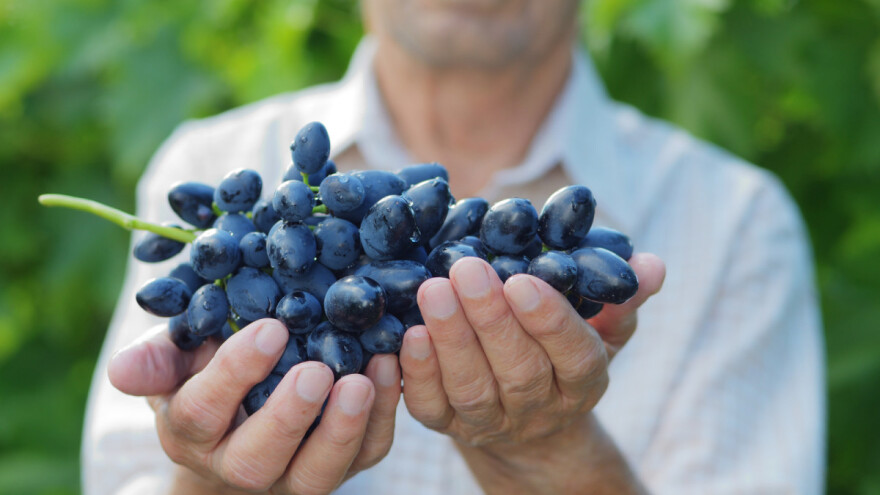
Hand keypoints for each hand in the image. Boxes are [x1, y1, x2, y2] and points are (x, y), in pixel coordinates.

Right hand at [108, 319, 400, 494]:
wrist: (244, 413)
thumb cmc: (206, 373)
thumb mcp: (176, 359)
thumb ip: (155, 360)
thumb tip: (122, 371)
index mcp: (194, 431)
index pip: (203, 413)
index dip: (235, 374)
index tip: (271, 329)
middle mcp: (240, 465)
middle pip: (259, 459)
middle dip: (290, 417)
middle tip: (318, 370)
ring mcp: (293, 474)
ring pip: (317, 473)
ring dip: (343, 429)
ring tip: (363, 379)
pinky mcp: (340, 466)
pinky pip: (366, 455)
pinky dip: (382, 418)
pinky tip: (391, 369)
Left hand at [399, 253, 664, 447]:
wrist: (527, 420)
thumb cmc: (562, 351)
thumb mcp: (601, 326)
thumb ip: (620, 295)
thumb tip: (649, 265)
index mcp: (583, 380)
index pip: (574, 355)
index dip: (549, 322)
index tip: (522, 280)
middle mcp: (539, 408)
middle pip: (519, 371)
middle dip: (491, 320)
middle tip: (467, 268)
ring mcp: (491, 422)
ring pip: (472, 389)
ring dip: (451, 338)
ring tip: (433, 289)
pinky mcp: (447, 425)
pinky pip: (430, 407)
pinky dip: (417, 372)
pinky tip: (408, 332)